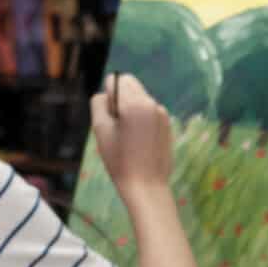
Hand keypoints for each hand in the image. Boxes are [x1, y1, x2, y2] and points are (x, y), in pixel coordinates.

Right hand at [91, 74, 175, 190]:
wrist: (146, 186)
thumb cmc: (119, 160)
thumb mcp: (100, 129)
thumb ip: (99, 103)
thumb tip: (106, 93)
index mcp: (136, 103)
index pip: (116, 80)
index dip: (108, 97)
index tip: (111, 118)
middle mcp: (152, 103)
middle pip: (130, 84)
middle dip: (120, 98)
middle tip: (118, 125)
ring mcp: (163, 113)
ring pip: (140, 97)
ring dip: (131, 108)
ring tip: (129, 136)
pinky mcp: (168, 124)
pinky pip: (150, 110)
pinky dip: (142, 118)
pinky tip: (140, 140)